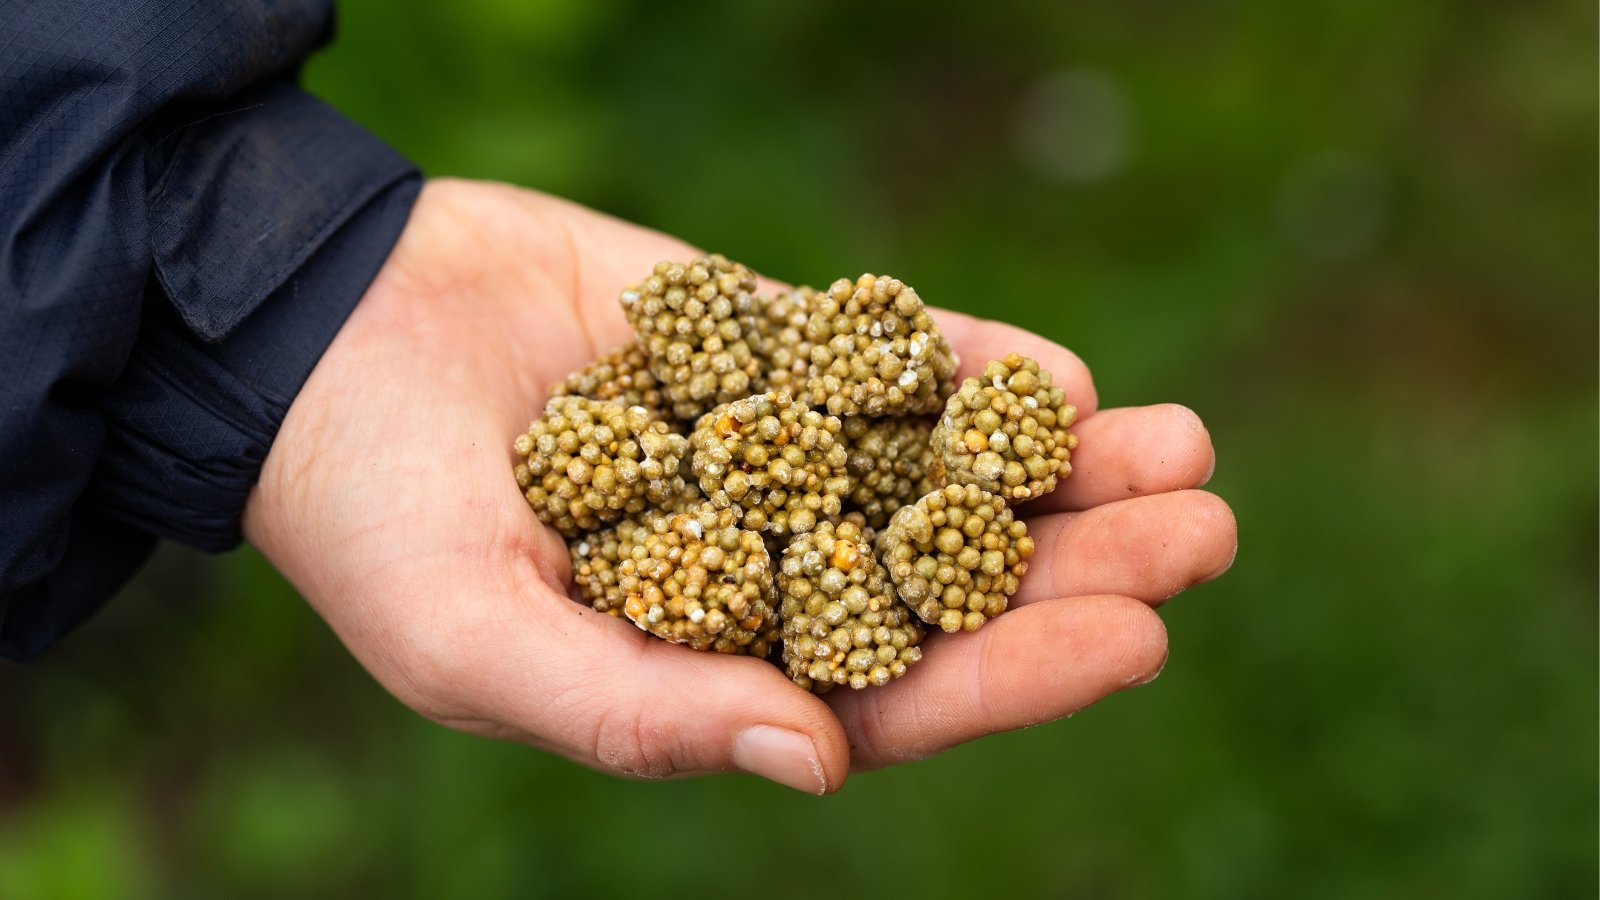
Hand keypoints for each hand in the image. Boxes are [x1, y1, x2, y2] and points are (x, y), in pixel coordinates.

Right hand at [243, 178, 1236, 792]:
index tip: (1133, 637)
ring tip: (1181, 447)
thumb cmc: (372, 516)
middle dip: (1078, 563)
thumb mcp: (478, 642)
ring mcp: (774, 452)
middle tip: (1204, 529)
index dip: (1014, 674)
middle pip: (952, 580)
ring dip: (1059, 465)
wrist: (315, 334)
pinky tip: (1061, 378)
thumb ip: (636, 713)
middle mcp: (766, 567)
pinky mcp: (760, 348)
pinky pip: (883, 363)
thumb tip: (811, 765)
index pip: (894, 694)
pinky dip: (968, 369)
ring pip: (943, 470)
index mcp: (714, 668)